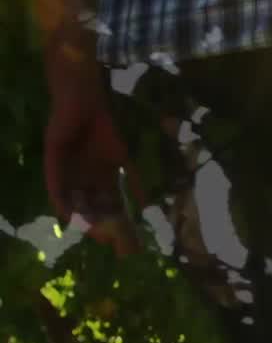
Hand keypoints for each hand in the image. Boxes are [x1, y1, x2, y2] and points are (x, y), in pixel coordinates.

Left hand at [43, 75, 141, 256]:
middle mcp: (82, 177)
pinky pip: (54, 184)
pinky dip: (59, 198)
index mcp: (99, 176)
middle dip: (98, 223)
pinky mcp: (52, 160)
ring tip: (88, 229)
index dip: (114, 219)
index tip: (123, 236)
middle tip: (106, 239)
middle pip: (90, 205)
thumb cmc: (104, 127)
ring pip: (73, 198)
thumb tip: (147, 204)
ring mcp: (67, 170)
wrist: (84, 103)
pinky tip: (66, 212)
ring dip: (80, 215)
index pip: (107, 203)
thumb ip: (133, 181)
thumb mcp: (123, 158)